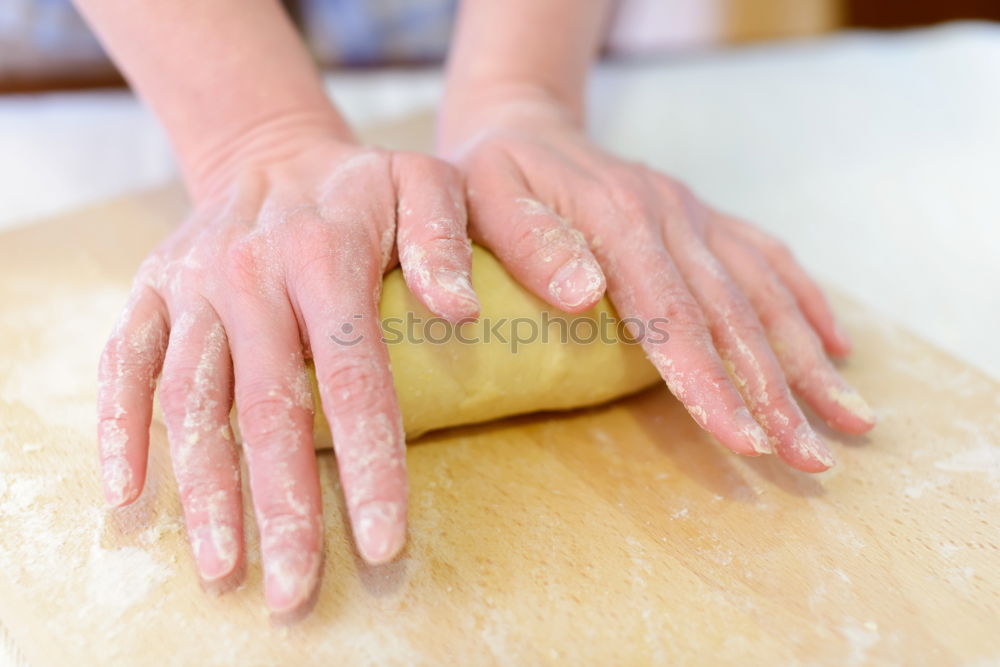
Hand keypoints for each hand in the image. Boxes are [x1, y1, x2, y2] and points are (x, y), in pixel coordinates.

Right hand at [96, 123, 478, 613]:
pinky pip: (124, 367)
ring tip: (224, 568)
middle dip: (281, 509)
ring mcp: (190, 290)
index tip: (383, 544)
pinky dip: (120, 431)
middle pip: (266, 410)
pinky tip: (129, 496)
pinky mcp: (149, 296)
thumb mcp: (425, 183)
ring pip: (190, 403)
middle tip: (296, 592)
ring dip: (204, 491)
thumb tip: (462, 311)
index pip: (353, 379)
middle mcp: (249, 279)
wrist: (268, 151)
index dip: (369, 466)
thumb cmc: (361, 185)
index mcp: (324, 259)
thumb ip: (447, 239)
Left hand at [441, 94, 874, 472]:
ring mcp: (693, 214)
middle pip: (732, 316)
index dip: (710, 382)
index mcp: (618, 219)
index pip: (672, 316)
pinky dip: (805, 301)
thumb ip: (525, 243)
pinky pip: (767, 256)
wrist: (522, 125)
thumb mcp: (480, 197)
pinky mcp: (702, 216)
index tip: (746, 440)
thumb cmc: (490, 176)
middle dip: (776, 393)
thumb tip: (584, 296)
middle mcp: (670, 216)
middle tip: (812, 461)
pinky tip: (837, 345)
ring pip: (763, 293)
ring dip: (807, 359)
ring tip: (851, 419)